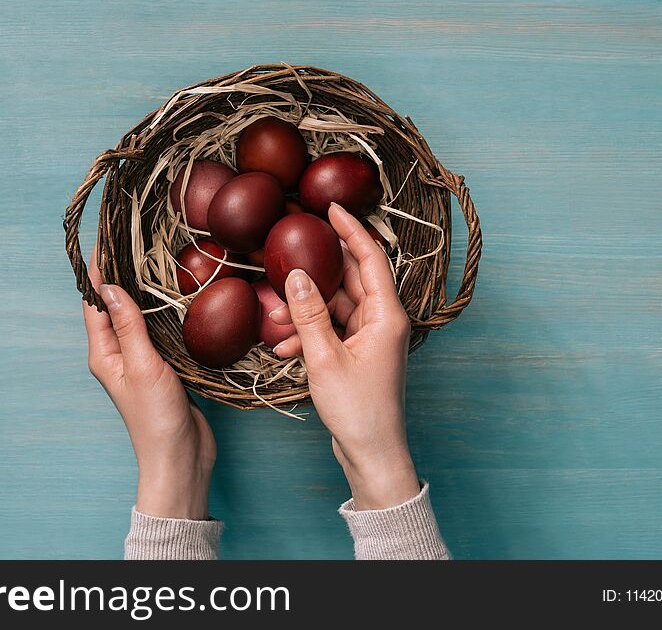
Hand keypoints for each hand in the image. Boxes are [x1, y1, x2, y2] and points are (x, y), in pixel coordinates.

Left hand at [82, 246, 215, 518]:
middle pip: (113, 307)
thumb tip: (111, 286)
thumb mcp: (142, 366)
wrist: (180, 458)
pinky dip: (160, 312)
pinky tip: (174, 300)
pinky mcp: (160, 369)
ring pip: (135, 318)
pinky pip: (155, 332)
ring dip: (140, 292)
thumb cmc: (156, 418)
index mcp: (104, 354)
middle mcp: (117, 355)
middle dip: (119, 275)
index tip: (106, 238)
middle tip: (130, 240)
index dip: (99, 270)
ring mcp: (139, 362)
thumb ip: (128, 326)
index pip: (96, 302)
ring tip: (150, 261)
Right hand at [270, 204, 420, 509]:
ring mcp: (371, 338)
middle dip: (316, 272)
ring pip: (335, 307)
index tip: (330, 208)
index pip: (369, 258)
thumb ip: (309, 314)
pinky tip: (282, 345)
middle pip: (349, 280)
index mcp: (386, 315)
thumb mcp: (324, 358)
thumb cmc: (358, 410)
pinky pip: (332, 330)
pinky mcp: (358, 353)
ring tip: (275, 319)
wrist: (371, 453)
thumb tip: (295, 275)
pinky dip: (309, 333)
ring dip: (306, 311)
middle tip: (290, 251)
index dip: (351, 230)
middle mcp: (382, 321)